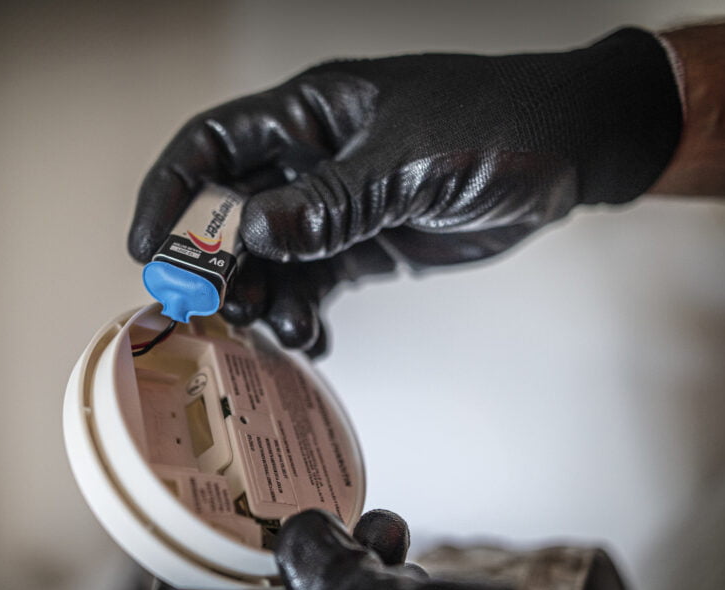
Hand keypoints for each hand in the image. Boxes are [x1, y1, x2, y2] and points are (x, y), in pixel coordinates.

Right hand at [129, 28, 680, 354]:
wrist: (575, 152)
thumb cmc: (501, 125)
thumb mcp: (411, 162)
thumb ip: (330, 203)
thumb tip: (251, 235)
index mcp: (310, 114)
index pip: (212, 145)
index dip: (170, 192)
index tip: (150, 249)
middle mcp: (312, 160)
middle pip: (231, 212)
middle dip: (216, 265)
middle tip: (219, 311)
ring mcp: (337, 207)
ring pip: (270, 259)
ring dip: (264, 299)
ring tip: (281, 331)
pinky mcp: (366, 245)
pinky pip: (315, 284)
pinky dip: (305, 315)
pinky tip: (311, 340)